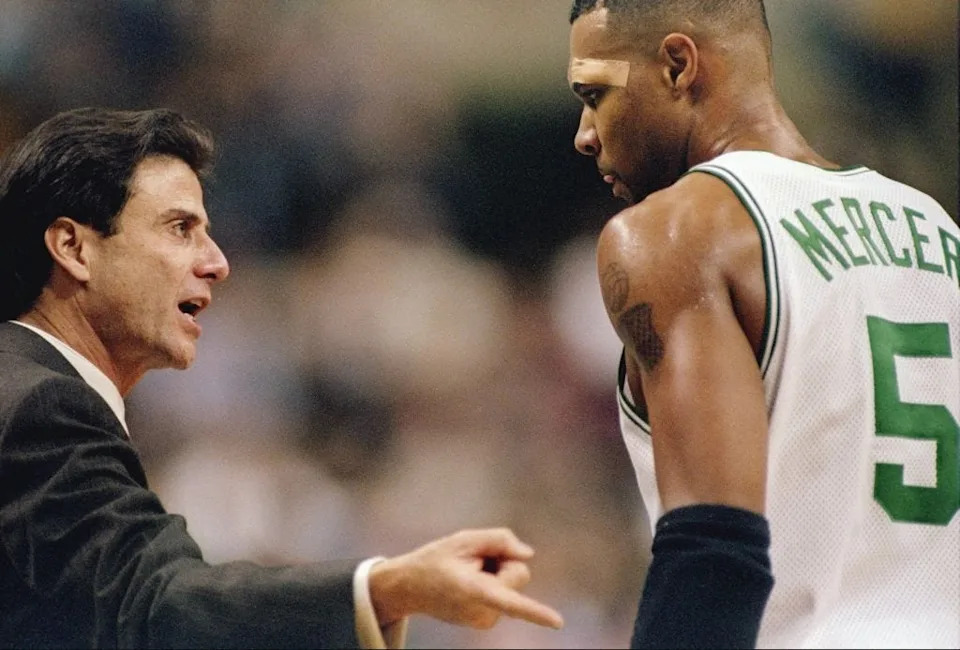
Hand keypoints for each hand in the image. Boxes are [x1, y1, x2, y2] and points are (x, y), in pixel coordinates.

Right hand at [368, 528, 563, 630]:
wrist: (410, 588)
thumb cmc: (436, 560)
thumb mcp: (463, 538)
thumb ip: (498, 539)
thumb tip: (527, 554)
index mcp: (474, 592)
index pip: (510, 601)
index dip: (535, 612)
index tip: (559, 623)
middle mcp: (483, 613)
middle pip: (519, 575)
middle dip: (504, 561)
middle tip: (473, 560)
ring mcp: (486, 621)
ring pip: (512, 584)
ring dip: (496, 572)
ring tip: (467, 572)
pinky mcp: (487, 622)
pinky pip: (506, 593)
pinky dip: (493, 583)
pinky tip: (470, 581)